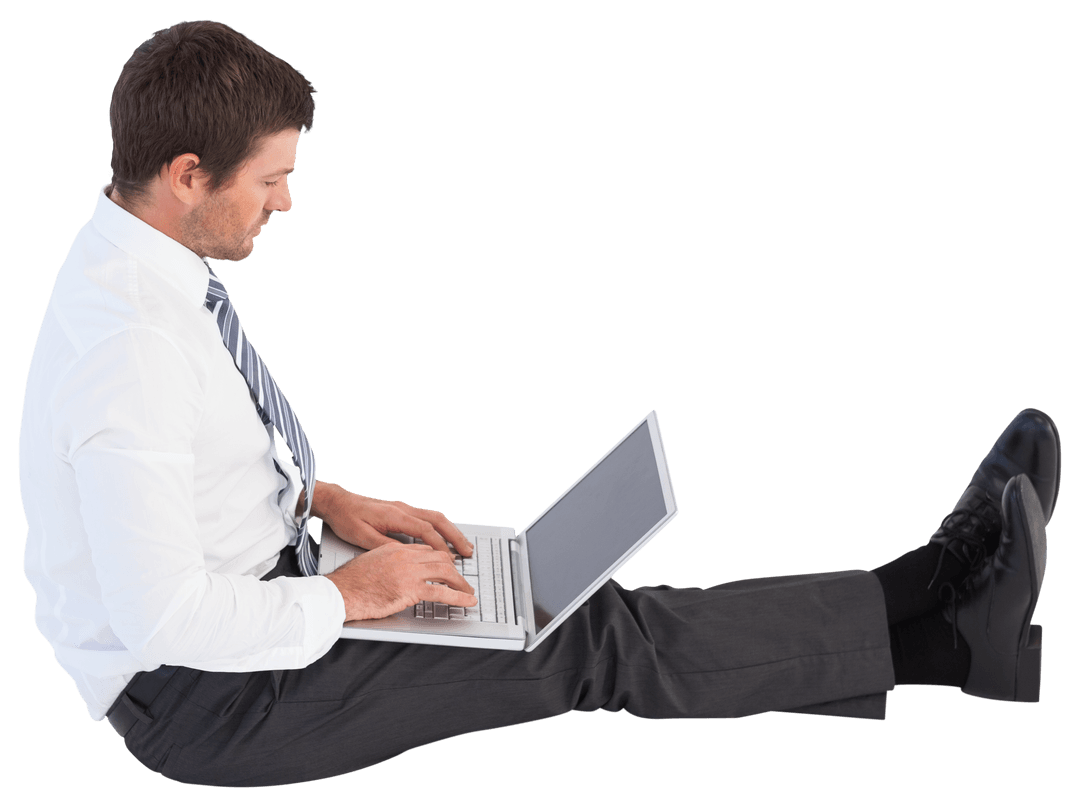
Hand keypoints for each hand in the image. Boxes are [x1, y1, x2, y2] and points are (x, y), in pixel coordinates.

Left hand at [314, 483, 472, 556]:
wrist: (338, 502)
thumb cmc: (347, 520)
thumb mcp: (362, 537)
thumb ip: (385, 546)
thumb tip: (406, 556)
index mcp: (395, 515)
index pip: (425, 530)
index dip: (440, 545)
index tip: (451, 560)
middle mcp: (403, 508)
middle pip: (437, 520)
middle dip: (455, 536)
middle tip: (468, 551)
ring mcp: (403, 507)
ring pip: (435, 516)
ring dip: (451, 531)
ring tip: (463, 545)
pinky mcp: (401, 509)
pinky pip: (427, 517)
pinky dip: (440, 527)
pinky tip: (444, 537)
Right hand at [326, 541, 476, 621]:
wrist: (341, 592)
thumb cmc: (350, 582)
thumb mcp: (370, 562)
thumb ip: (387, 562)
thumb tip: (395, 571)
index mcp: (395, 549)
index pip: (425, 549)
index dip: (440, 558)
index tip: (448, 566)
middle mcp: (405, 556)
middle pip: (440, 557)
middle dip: (455, 569)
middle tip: (462, 579)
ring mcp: (409, 571)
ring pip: (445, 572)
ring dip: (461, 583)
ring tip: (468, 591)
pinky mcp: (410, 589)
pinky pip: (441, 592)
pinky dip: (458, 597)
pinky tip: (467, 601)